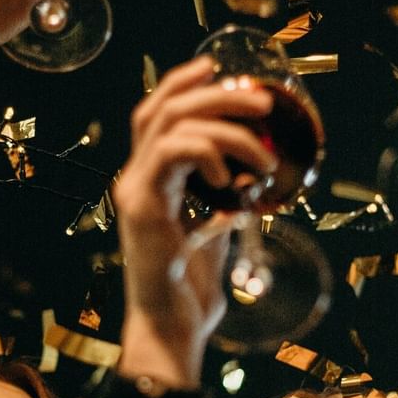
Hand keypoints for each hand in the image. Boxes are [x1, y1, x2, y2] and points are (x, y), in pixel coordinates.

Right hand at [113, 56, 277, 386]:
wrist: (171, 328)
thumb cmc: (191, 289)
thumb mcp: (216, 229)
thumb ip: (225, 198)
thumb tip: (255, 173)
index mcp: (150, 180)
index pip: (157, 114)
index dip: (183, 83)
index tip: (217, 68)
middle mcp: (135, 178)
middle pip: (163, 108)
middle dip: (214, 94)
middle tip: (260, 100)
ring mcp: (134, 190)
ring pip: (170, 125)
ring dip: (225, 128)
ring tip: (263, 156)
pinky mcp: (141, 205)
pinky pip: (172, 154)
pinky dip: (208, 153)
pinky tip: (230, 179)